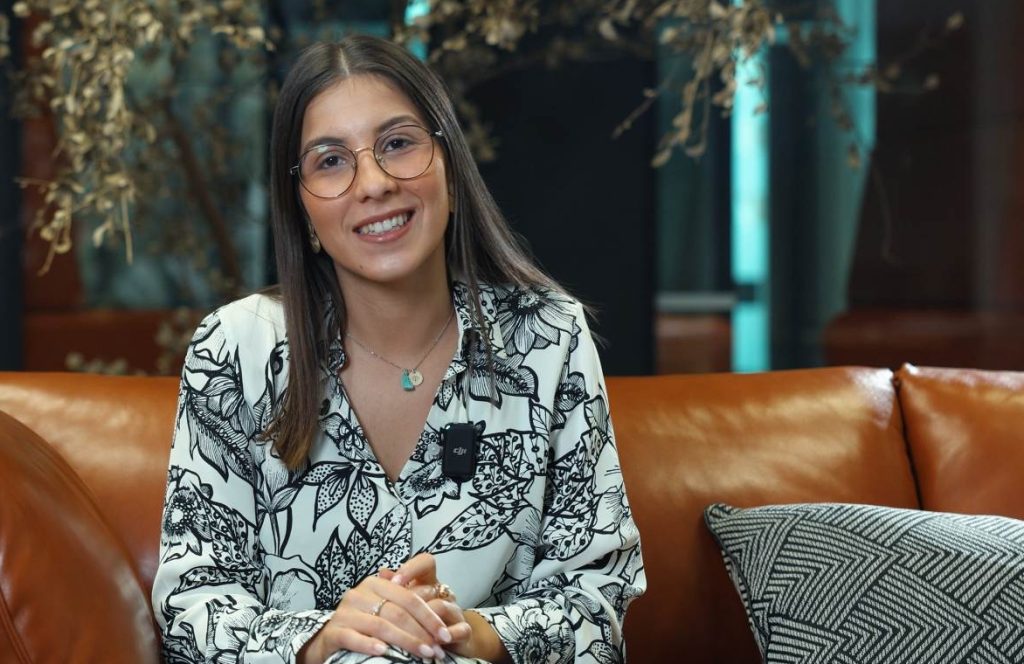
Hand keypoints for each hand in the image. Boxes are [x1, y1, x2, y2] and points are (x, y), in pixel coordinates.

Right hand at [298, 563, 452, 663]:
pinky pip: (354, 637)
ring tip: (423, 655)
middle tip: (437, 650)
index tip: (445, 634)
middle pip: (397, 613)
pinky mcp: (334, 631)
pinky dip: (370, 644)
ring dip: (405, 641)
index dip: (429, 616)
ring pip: (381, 626)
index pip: (408, 598)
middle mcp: (359, 594)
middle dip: (421, 632)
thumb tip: (436, 597)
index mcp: (376, 584)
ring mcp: (345, 612)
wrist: (329, 638)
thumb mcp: (384, 608)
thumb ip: (405, 603)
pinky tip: (385, 652)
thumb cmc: (363, 623)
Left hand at [382, 555, 509, 662]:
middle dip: (410, 602)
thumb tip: (382, 572)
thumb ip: (395, 588)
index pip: (425, 562)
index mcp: (429, 582)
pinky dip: (447, 635)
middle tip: (394, 615)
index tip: (394, 582)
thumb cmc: (423, 619)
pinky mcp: (464, 630)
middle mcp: (443, 593)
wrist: (453, 640)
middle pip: (428, 589)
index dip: (410, 568)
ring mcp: (455, 610)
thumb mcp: (408, 602)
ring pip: (440, 607)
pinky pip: (459, 628)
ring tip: (410, 631)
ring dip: (424, 620)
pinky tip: (435, 642)